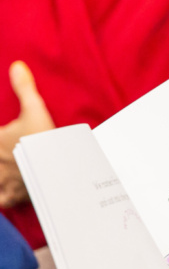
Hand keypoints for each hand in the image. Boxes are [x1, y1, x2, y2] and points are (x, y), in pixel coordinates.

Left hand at [0, 61, 54, 206]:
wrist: (63, 172)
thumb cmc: (46, 142)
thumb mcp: (35, 112)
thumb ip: (24, 89)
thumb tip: (17, 65)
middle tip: (3, 157)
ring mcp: (4, 182)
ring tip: (3, 179)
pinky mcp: (17, 196)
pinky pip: (3, 202)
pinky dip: (3, 201)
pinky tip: (6, 200)